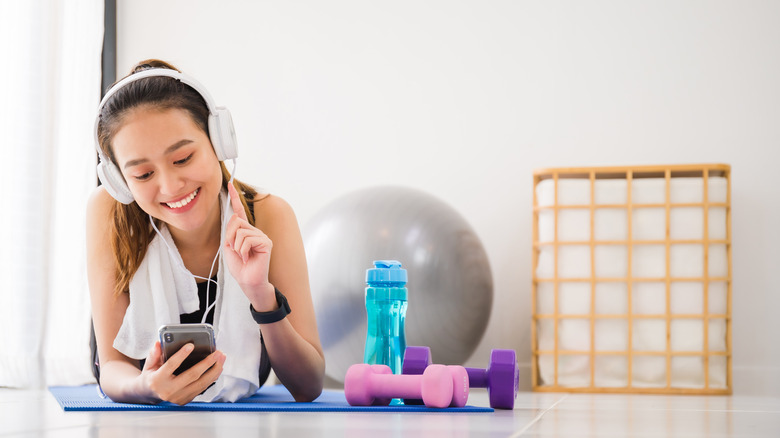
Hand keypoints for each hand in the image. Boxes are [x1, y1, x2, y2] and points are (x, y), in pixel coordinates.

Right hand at [140, 341, 225, 404]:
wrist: (149, 394)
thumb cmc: (151, 376)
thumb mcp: (149, 364)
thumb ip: (154, 354)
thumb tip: (159, 343)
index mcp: (157, 380)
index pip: (171, 365)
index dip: (181, 355)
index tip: (191, 345)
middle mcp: (168, 390)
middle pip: (192, 376)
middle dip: (207, 363)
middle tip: (217, 353)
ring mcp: (178, 397)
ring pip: (200, 384)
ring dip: (214, 370)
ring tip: (221, 359)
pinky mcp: (185, 400)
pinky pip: (201, 389)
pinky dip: (211, 378)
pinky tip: (217, 368)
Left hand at [224, 183, 274, 302]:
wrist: (247, 281)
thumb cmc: (239, 266)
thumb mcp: (229, 246)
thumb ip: (231, 231)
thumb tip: (236, 217)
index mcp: (245, 231)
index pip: (239, 211)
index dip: (234, 197)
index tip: (229, 183)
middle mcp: (255, 231)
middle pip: (236, 222)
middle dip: (230, 237)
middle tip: (235, 251)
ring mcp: (262, 236)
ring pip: (240, 231)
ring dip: (237, 246)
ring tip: (243, 256)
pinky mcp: (266, 242)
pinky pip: (247, 240)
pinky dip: (243, 251)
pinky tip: (248, 258)